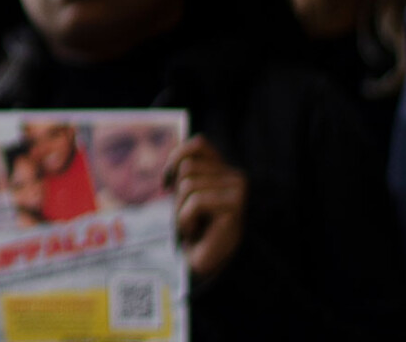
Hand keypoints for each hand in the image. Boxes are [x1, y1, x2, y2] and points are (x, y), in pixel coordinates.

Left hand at [169, 136, 246, 278]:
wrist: (201, 260)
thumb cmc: (191, 226)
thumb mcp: (182, 194)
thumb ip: (181, 173)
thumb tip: (172, 162)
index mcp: (224, 170)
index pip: (200, 144)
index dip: (177, 157)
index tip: (166, 182)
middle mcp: (236, 177)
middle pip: (187, 168)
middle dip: (177, 194)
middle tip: (188, 216)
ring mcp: (238, 192)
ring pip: (188, 185)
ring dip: (181, 209)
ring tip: (193, 225)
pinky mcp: (235, 208)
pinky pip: (196, 202)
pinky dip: (186, 219)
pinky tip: (196, 232)